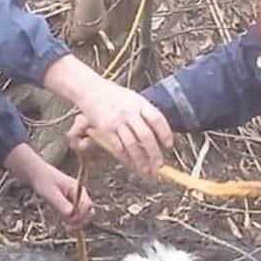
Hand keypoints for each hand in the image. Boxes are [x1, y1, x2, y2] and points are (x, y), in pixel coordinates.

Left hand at [28, 165, 94, 232]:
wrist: (39, 175)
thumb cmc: (44, 181)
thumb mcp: (51, 193)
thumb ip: (61, 204)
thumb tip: (71, 215)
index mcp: (78, 189)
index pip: (88, 205)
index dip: (81, 215)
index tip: (68, 219)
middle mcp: (81, 195)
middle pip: (89, 213)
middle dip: (80, 222)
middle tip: (67, 228)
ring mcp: (78, 201)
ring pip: (84, 217)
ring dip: (76, 223)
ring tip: (64, 226)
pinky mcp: (73, 206)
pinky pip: (77, 217)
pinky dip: (72, 222)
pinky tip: (63, 222)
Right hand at [44, 56, 172, 173]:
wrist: (91, 89)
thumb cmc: (113, 95)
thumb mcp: (133, 98)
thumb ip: (144, 112)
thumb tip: (158, 132)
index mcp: (140, 103)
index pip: (157, 119)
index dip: (165, 134)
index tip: (169, 145)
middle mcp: (130, 112)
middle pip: (146, 136)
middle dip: (154, 153)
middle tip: (159, 164)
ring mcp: (117, 121)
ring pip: (133, 145)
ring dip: (141, 160)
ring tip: (146, 170)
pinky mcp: (106, 129)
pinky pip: (118, 147)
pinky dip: (126, 158)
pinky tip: (131, 164)